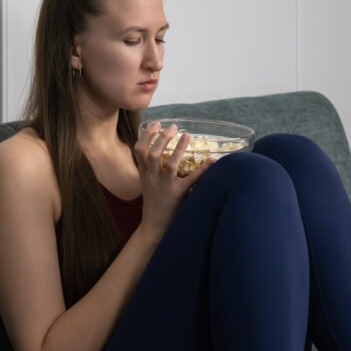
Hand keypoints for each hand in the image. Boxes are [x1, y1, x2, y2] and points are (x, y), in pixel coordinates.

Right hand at [133, 122, 214, 238]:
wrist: (154, 226)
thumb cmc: (153, 203)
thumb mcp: (146, 183)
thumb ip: (150, 168)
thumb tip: (159, 151)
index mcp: (144, 173)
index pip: (139, 149)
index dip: (147, 135)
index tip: (155, 124)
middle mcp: (152, 176)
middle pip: (153, 152)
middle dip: (162, 137)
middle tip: (173, 127)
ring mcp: (165, 185)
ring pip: (171, 163)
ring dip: (179, 147)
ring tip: (187, 135)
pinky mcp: (177, 193)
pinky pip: (191, 178)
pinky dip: (202, 169)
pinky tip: (211, 160)